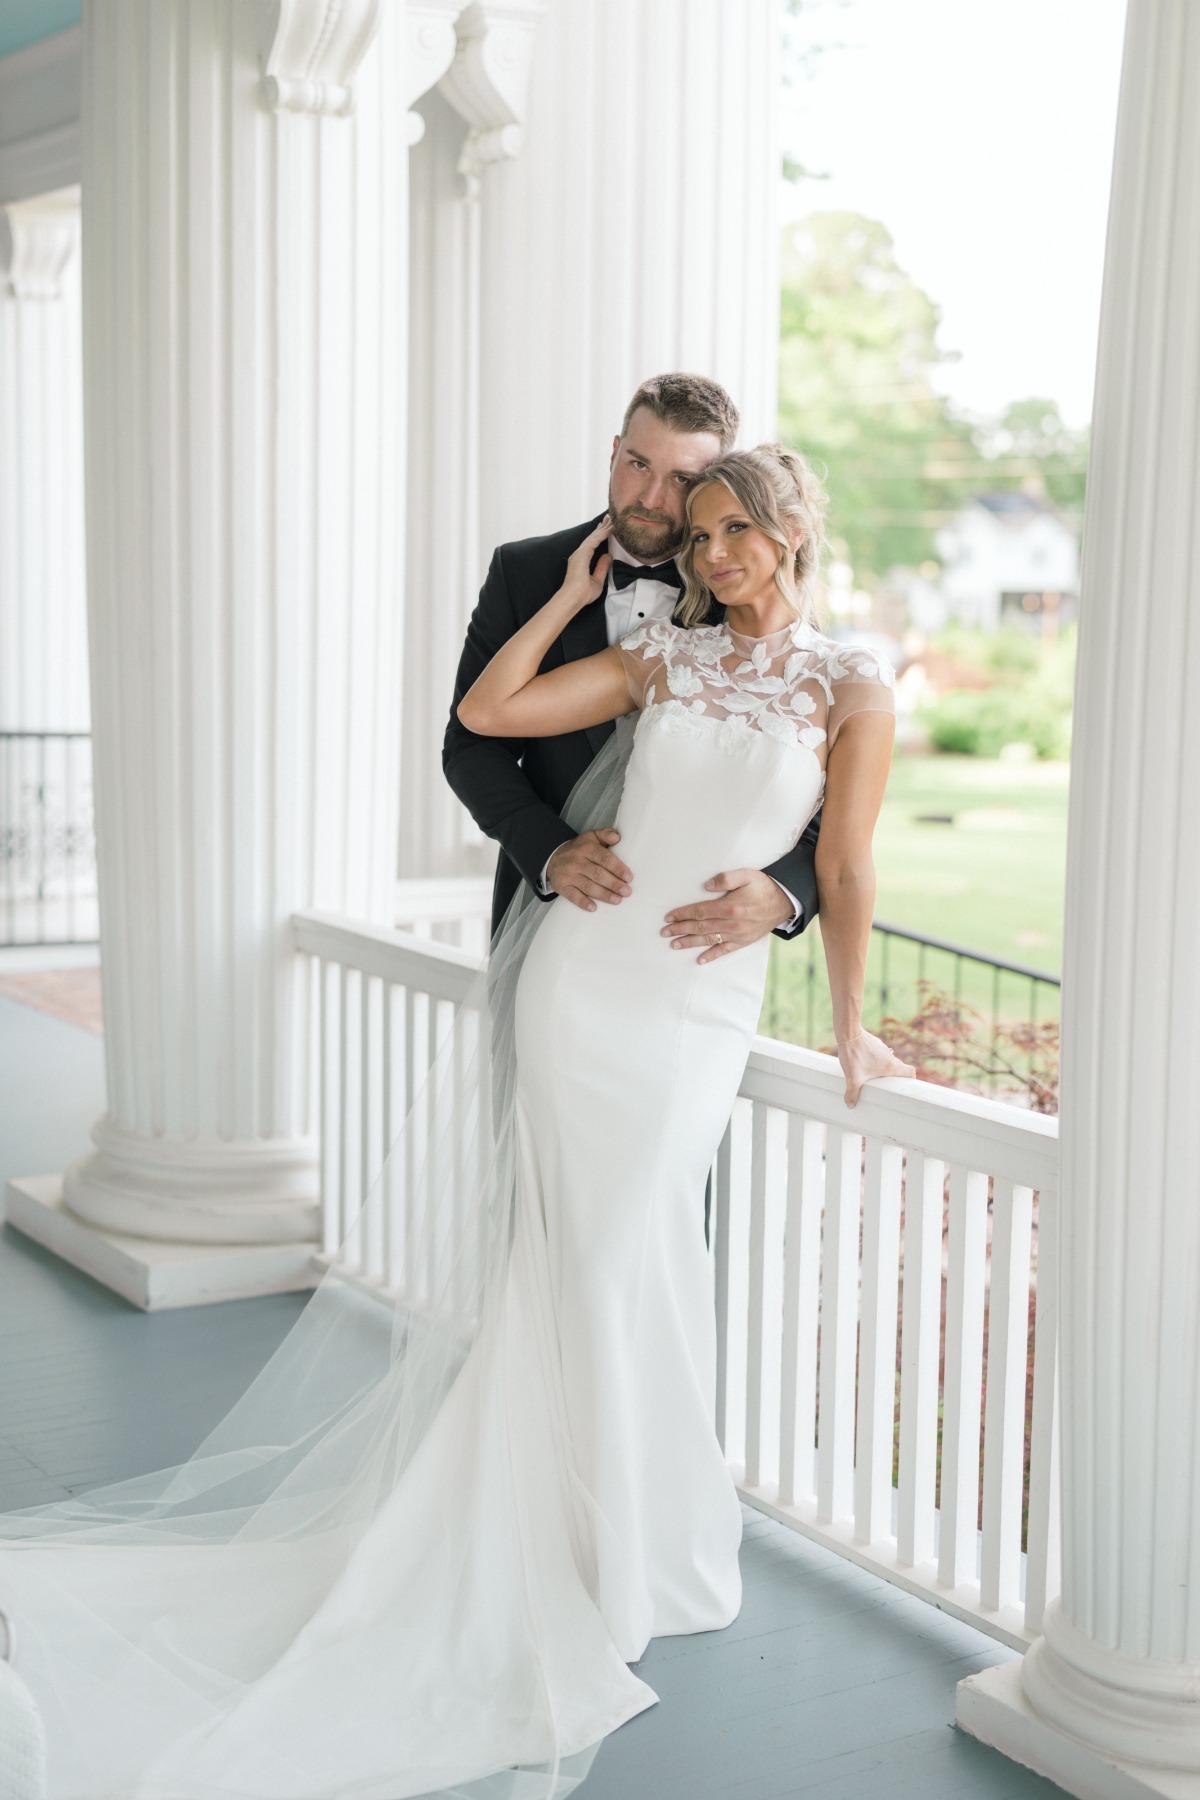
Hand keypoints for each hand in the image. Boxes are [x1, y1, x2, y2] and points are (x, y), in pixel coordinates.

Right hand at [547, 828, 631, 911]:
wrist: (553, 857)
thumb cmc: (579, 849)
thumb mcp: (591, 837)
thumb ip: (606, 834)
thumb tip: (617, 837)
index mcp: (587, 848)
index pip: (604, 858)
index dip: (617, 868)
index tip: (629, 877)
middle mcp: (577, 861)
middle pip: (598, 874)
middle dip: (614, 884)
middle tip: (627, 891)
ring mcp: (568, 874)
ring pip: (587, 886)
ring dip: (603, 894)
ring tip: (617, 900)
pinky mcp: (562, 886)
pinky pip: (572, 896)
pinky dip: (583, 902)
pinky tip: (593, 908)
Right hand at [559, 516, 612, 613]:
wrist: (574, 597)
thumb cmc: (583, 593)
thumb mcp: (597, 580)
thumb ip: (602, 567)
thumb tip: (608, 555)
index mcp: (581, 561)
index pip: (592, 545)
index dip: (599, 535)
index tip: (605, 528)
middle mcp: (579, 554)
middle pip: (593, 537)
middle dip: (601, 527)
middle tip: (609, 518)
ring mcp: (580, 553)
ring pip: (595, 536)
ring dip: (604, 527)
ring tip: (612, 519)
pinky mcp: (583, 552)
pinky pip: (596, 540)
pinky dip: (604, 533)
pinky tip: (612, 528)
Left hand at [662, 868, 792, 963]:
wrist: (785, 902)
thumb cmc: (763, 886)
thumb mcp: (746, 875)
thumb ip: (725, 878)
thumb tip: (705, 886)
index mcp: (729, 906)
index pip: (700, 911)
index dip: (682, 914)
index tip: (668, 917)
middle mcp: (731, 923)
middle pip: (700, 927)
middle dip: (680, 929)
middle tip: (664, 932)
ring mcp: (737, 934)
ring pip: (708, 939)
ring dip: (689, 942)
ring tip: (674, 945)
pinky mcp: (743, 941)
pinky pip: (724, 951)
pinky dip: (711, 956)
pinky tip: (699, 960)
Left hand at [837, 1029, 915, 1107]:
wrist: (848, 1033)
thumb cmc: (854, 1055)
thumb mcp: (852, 1077)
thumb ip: (852, 1092)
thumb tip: (850, 1106)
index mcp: (890, 1066)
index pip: (910, 1071)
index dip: (911, 1079)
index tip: (906, 1086)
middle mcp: (890, 1057)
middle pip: (900, 1067)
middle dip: (896, 1076)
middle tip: (889, 1085)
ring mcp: (883, 1049)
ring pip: (890, 1060)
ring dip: (886, 1067)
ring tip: (875, 1075)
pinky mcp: (875, 1043)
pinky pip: (881, 1053)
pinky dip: (877, 1059)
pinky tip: (866, 1063)